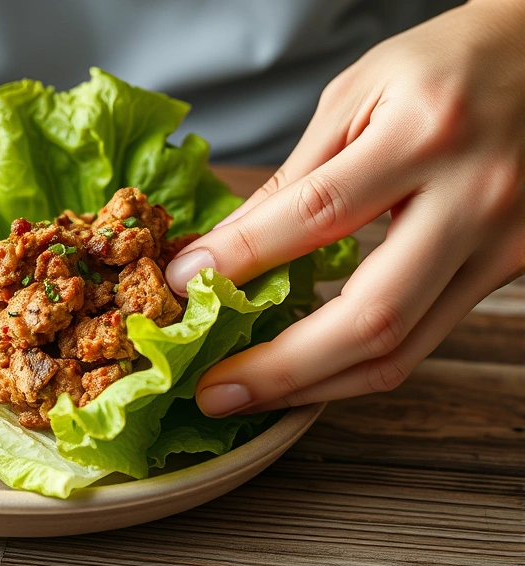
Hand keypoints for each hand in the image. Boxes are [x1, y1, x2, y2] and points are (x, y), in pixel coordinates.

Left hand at [166, 0, 524, 416]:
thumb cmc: (448, 63)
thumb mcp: (359, 93)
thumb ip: (297, 177)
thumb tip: (225, 248)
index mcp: (427, 133)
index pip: (317, 213)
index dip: (241, 257)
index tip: (181, 282)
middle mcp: (474, 197)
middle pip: (372, 317)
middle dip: (281, 368)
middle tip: (213, 391)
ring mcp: (502, 243)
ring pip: (404, 349)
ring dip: (316, 385)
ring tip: (250, 395)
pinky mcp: (510, 269)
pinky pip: (425, 337)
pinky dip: (358, 363)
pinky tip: (308, 369)